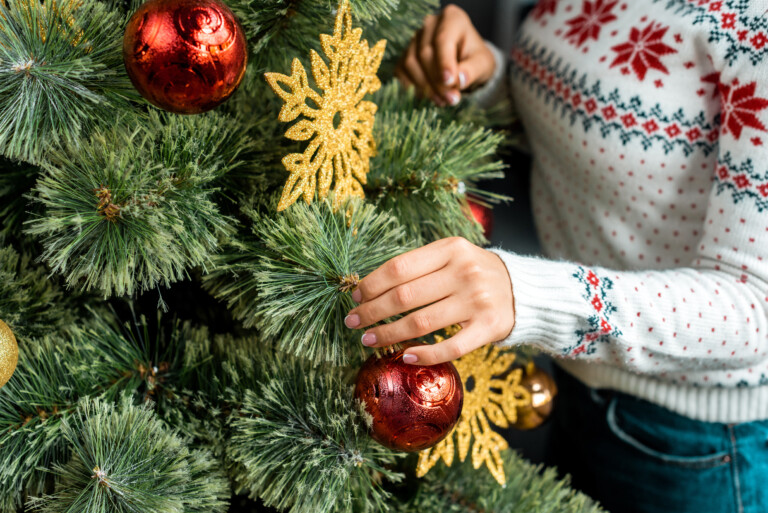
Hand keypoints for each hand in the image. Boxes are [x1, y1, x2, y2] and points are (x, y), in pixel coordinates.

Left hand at [344, 237, 514, 364]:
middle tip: (352, 322)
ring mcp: (478, 301)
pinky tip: (404, 355)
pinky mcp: (489, 327)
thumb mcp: (451, 257)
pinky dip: (424, 354)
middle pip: (404, 297)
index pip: (399, 268)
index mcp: (451, 249)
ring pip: (421, 323)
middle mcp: (465, 272)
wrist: (522, 289)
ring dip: (388, 334)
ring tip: (369, 340)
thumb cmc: (473, 274)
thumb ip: (418, 267)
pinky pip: (450, 347)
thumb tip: (368, 289)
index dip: (371, 285)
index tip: (354, 297)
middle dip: (371, 311)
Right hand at [395, 4, 496, 106]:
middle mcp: (429, 25)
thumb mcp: (483, 64)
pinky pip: (401, 71)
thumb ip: (473, 70)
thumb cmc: (475, 59)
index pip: (442, 40)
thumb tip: (459, 80)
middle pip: (425, 53)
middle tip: (450, 99)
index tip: (450, 82)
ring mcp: (414, 39)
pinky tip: (427, 96)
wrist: (465, 63)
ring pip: (410, 63)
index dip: (444, 63)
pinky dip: (412, 87)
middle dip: (436, 81)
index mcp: (452, 19)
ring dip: (424, 86)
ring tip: (442, 100)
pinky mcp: (404, 55)